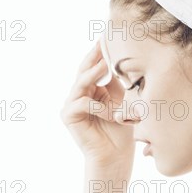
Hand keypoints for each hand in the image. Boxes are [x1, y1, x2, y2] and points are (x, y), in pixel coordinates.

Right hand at [60, 40, 135, 169]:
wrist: (115, 156)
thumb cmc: (121, 130)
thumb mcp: (123, 101)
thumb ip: (118, 82)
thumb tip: (122, 59)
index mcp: (92, 89)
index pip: (95, 66)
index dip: (101, 52)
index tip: (109, 36)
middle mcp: (79, 94)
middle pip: (85, 69)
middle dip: (94, 56)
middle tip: (102, 42)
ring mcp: (71, 104)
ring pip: (81, 83)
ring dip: (94, 74)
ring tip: (104, 65)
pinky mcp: (68, 116)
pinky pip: (83, 103)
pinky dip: (99, 107)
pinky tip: (112, 113)